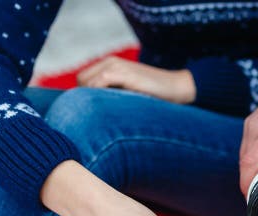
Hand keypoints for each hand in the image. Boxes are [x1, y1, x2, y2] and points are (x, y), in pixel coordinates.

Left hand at [77, 56, 195, 104]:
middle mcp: (111, 61)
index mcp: (111, 64)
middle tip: (98, 113)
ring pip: (87, 81)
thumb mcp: (129, 93)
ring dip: (91, 98)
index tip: (94, 111)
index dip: (84, 95)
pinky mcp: (123, 72)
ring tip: (103, 113)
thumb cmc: (155, 95)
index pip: (83, 79)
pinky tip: (109, 108)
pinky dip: (98, 95)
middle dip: (85, 96)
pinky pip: (99, 81)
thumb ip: (113, 94)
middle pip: (81, 79)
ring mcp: (116, 65)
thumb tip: (94, 111)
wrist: (176, 88)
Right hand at [239, 72, 257, 195]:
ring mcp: (251, 124)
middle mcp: (256, 128)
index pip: (250, 168)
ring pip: (243, 157)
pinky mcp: (251, 122)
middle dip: (252, 187)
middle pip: (244, 166)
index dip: (250, 190)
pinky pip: (245, 148)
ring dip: (250, 175)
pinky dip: (251, 162)